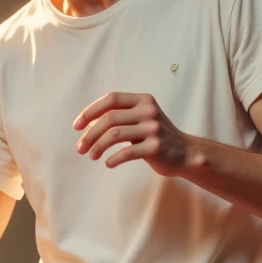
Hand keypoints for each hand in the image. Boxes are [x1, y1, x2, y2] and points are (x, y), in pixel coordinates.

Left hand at [74, 92, 191, 177]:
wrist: (184, 152)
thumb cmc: (154, 136)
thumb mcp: (139, 120)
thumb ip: (117, 118)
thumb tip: (85, 124)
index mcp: (143, 100)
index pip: (111, 99)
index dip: (90, 111)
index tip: (76, 126)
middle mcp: (149, 111)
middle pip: (110, 118)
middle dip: (90, 134)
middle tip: (80, 148)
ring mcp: (153, 129)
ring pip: (115, 135)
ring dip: (97, 147)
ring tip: (91, 156)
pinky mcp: (156, 147)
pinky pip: (127, 152)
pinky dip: (113, 159)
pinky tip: (108, 163)